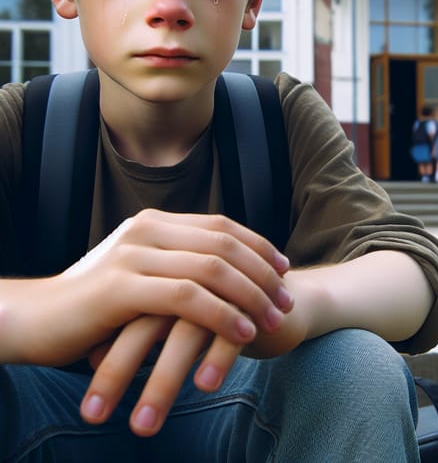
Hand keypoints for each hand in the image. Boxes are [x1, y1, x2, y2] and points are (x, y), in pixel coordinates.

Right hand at [2, 209, 291, 366]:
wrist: (34, 318)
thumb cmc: (95, 302)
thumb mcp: (142, 273)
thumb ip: (177, 264)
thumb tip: (225, 273)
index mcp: (156, 221)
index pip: (223, 225)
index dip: (259, 246)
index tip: (284, 269)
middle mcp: (148, 228)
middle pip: (225, 244)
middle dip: (263, 273)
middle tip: (286, 301)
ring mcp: (134, 254)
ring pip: (212, 268)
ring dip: (251, 296)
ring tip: (273, 320)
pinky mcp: (122, 288)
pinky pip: (188, 298)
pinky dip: (222, 314)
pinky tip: (243, 333)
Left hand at [82, 271, 313, 435]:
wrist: (282, 295)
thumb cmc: (218, 309)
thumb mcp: (174, 318)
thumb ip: (138, 330)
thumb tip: (89, 357)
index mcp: (163, 278)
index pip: (121, 317)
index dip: (103, 359)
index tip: (89, 408)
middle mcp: (186, 281)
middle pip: (145, 324)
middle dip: (118, 373)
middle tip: (94, 417)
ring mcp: (220, 290)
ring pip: (184, 333)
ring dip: (162, 381)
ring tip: (143, 425)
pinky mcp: (252, 303)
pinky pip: (230, 333)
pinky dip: (216, 359)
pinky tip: (203, 387)